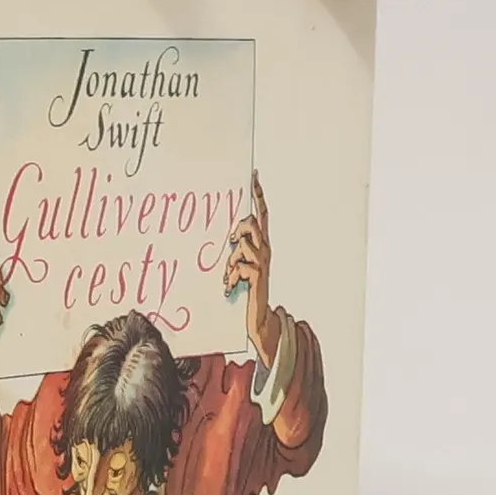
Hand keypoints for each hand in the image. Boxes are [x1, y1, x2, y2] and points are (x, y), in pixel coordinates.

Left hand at [223, 174, 278, 366]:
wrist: (259, 318)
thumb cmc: (247, 291)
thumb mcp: (241, 265)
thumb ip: (238, 250)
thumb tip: (231, 238)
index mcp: (262, 245)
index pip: (261, 214)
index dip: (258, 195)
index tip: (253, 175)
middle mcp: (265, 250)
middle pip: (252, 222)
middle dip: (238, 229)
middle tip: (232, 243)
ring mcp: (262, 263)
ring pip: (242, 244)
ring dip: (231, 260)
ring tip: (229, 277)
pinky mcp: (256, 276)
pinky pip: (238, 266)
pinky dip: (229, 278)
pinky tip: (230, 288)